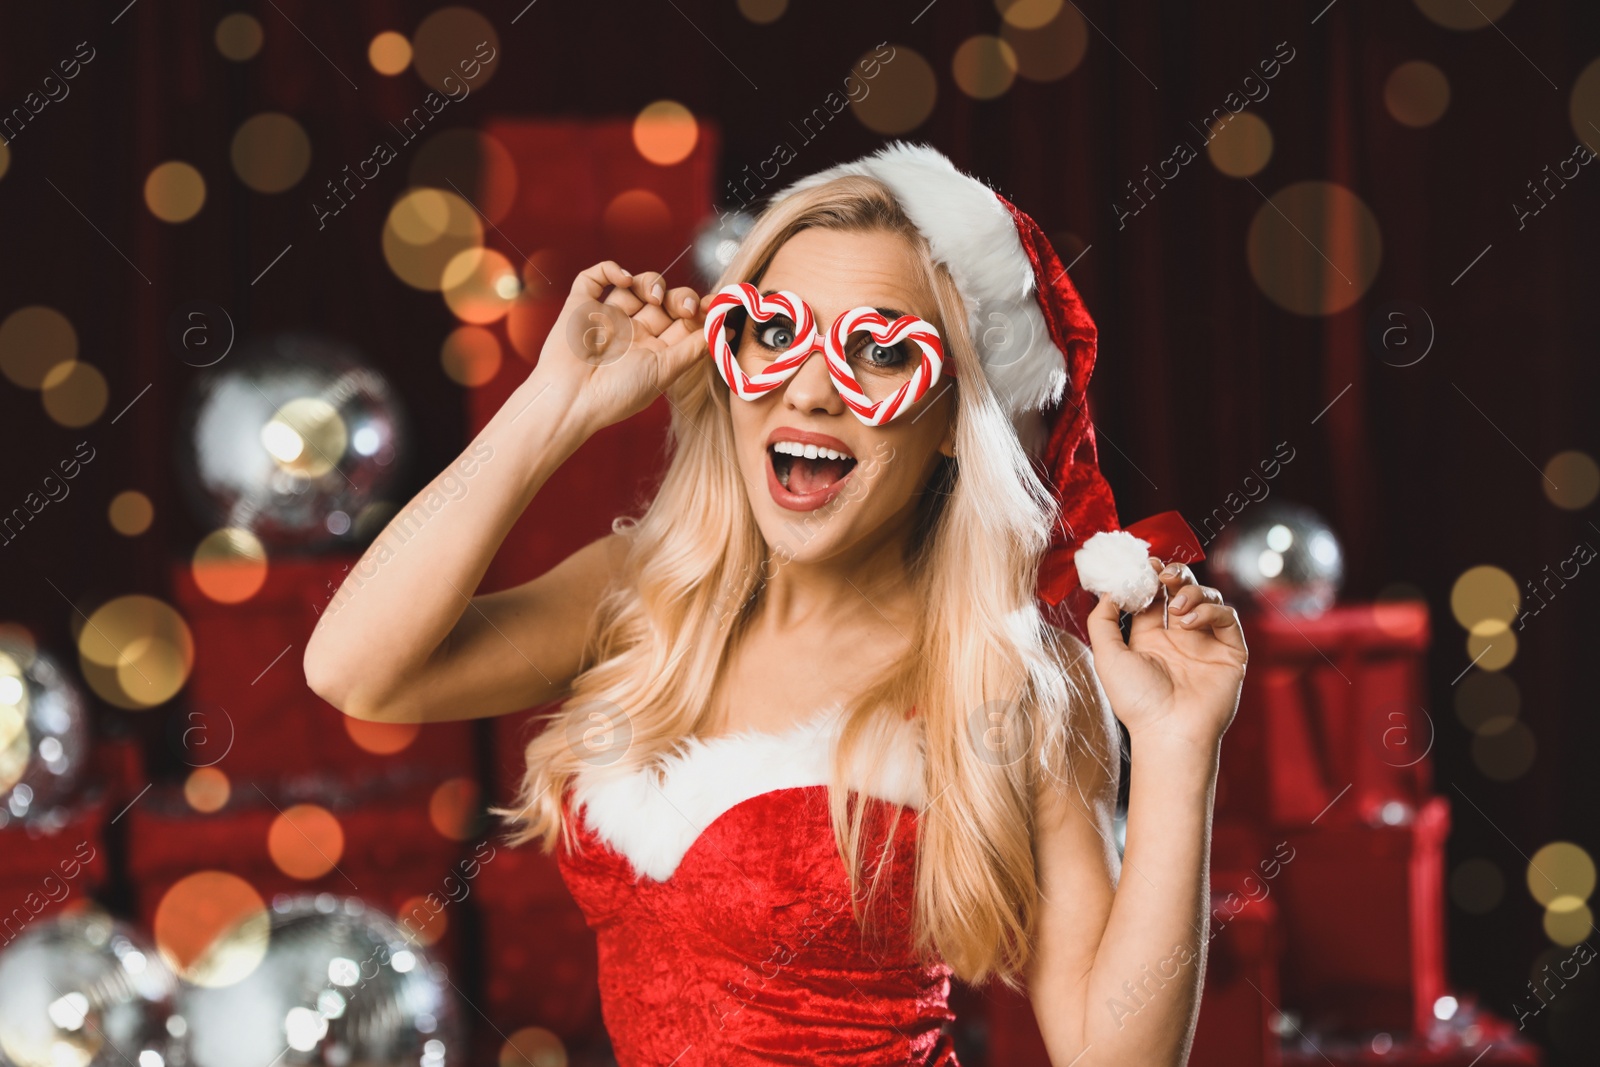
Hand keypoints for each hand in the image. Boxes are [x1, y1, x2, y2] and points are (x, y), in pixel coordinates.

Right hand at [526, 260, 709, 433]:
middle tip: (684, 306)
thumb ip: (693, 348)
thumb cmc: (618, 393)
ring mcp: (606, 317)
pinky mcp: (581, 305)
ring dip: (651, 282)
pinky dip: (611, 269)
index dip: (699, 310)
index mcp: (652, 351)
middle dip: (679, 297)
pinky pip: (595, 277)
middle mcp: (631, 332)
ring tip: (652, 297)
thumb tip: (724, 329)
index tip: (714, 305)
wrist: (572, 399)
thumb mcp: (665, 371)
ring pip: (635, 285)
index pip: (681, 322)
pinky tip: (624, 280)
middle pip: (663, 301)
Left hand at [1083, 559, 1247, 752]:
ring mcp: (1206, 642)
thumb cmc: (1136, 701)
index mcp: (1151, 637)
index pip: (1155, 595)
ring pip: (1208, 597)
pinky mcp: (1230, 651)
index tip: (1144, 563)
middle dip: (1174, 574)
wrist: (1168, 732)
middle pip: (1182, 590)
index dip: (1150, 577)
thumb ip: (1103, 621)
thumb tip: (1108, 591)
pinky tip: (1190, 622)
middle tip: (1162, 573)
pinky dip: (1210, 610)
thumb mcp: (1107, 656)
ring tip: (1176, 607)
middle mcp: (1180, 637)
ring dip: (1191, 592)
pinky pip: (1227, 616)